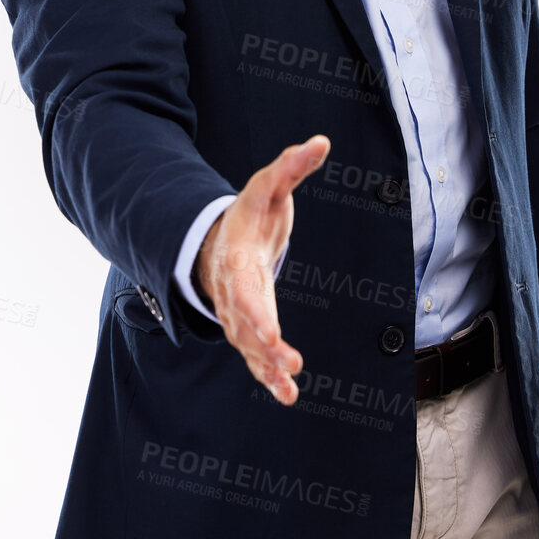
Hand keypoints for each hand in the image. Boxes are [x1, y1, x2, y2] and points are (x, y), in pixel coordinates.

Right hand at [192, 134, 328, 405]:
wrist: (218, 239)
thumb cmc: (249, 213)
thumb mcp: (268, 185)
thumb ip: (292, 166)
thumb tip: (320, 142)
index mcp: (236, 257)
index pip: (244, 289)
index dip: (256, 312)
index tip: (272, 333)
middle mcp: (233, 291)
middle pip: (245, 323)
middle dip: (264, 345)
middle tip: (289, 362)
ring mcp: (238, 312)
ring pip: (249, 345)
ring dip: (267, 367)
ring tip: (288, 389)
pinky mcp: (250, 327)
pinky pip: (256, 356)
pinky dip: (268, 376)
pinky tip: (287, 395)